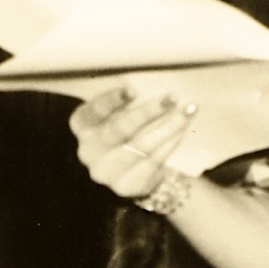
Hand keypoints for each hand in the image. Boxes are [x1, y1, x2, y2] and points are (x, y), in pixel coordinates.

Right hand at [70, 80, 202, 204]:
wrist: (129, 171)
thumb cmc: (124, 132)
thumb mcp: (116, 113)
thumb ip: (125, 101)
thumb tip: (152, 81)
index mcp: (82, 127)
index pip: (92, 111)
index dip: (111, 100)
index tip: (134, 90)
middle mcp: (88, 152)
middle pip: (119, 129)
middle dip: (147, 112)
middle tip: (171, 98)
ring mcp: (106, 172)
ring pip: (139, 147)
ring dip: (166, 127)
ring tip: (186, 113)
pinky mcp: (126, 186)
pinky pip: (152, 163)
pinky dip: (169, 145)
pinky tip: (181, 132)